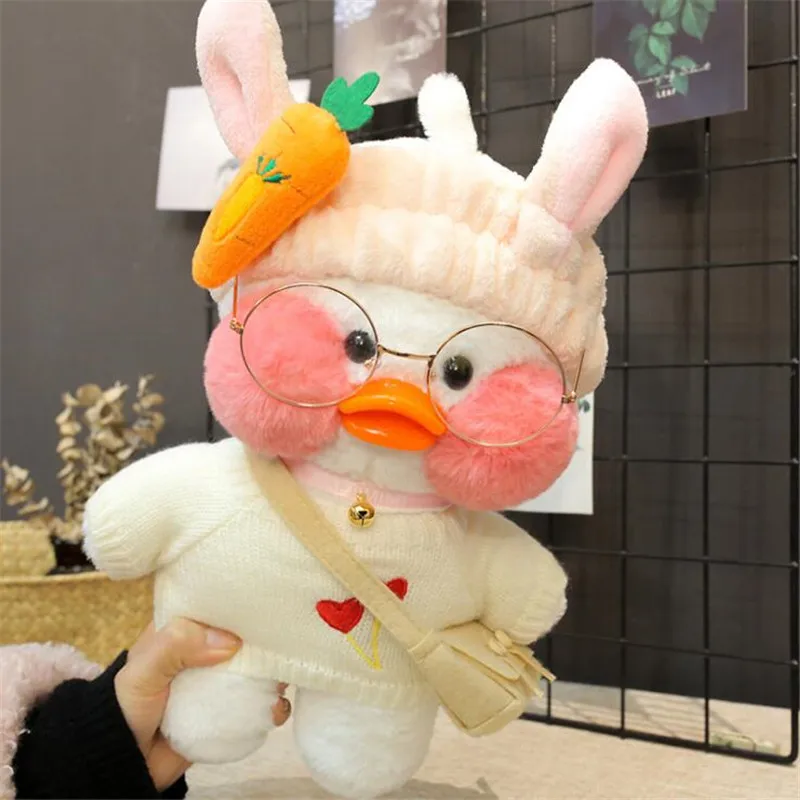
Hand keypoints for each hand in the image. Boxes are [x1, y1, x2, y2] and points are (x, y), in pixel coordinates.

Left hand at [114, 619, 290, 790]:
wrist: (126, 764)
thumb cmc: (127, 708)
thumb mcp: (144, 670)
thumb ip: (177, 645)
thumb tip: (232, 641)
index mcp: (183, 629)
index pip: (217, 605)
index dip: (242, 602)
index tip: (267, 602)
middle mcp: (206, 650)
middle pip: (246, 637)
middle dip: (269, 641)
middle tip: (284, 646)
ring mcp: (220, 682)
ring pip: (260, 670)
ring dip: (276, 674)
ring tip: (282, 682)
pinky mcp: (231, 711)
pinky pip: (261, 705)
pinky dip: (275, 706)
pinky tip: (276, 709)